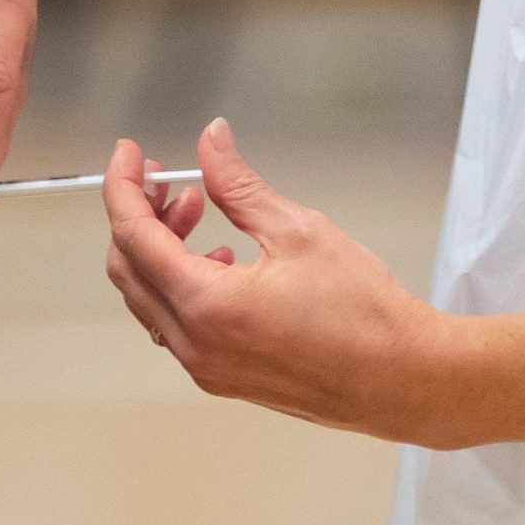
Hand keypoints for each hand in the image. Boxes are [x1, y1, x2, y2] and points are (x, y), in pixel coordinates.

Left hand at [102, 120, 452, 443]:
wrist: (402, 380)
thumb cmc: (361, 314)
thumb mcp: (297, 230)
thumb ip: (239, 186)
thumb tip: (211, 144)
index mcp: (205, 306)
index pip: (133, 236)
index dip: (122, 187)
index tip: (129, 154)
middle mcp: (195, 345)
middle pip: (130, 270)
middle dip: (140, 216)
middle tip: (168, 180)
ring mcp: (207, 367)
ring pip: (150, 299)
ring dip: (161, 249)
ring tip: (201, 210)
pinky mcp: (225, 377)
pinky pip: (178, 325)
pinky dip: (182, 282)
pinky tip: (223, 257)